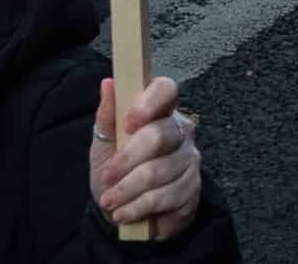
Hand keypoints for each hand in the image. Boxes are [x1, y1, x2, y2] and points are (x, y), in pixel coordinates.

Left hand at [91, 75, 200, 238]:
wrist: (126, 210)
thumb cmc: (115, 170)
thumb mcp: (104, 145)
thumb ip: (107, 116)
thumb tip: (108, 84)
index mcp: (158, 111)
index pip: (165, 90)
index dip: (149, 103)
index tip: (128, 123)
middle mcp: (180, 130)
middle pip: (160, 135)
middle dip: (128, 159)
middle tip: (107, 176)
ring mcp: (190, 158)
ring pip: (160, 171)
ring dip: (129, 190)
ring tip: (110, 202)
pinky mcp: (193, 186)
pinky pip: (166, 196)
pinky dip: (139, 207)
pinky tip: (125, 213)